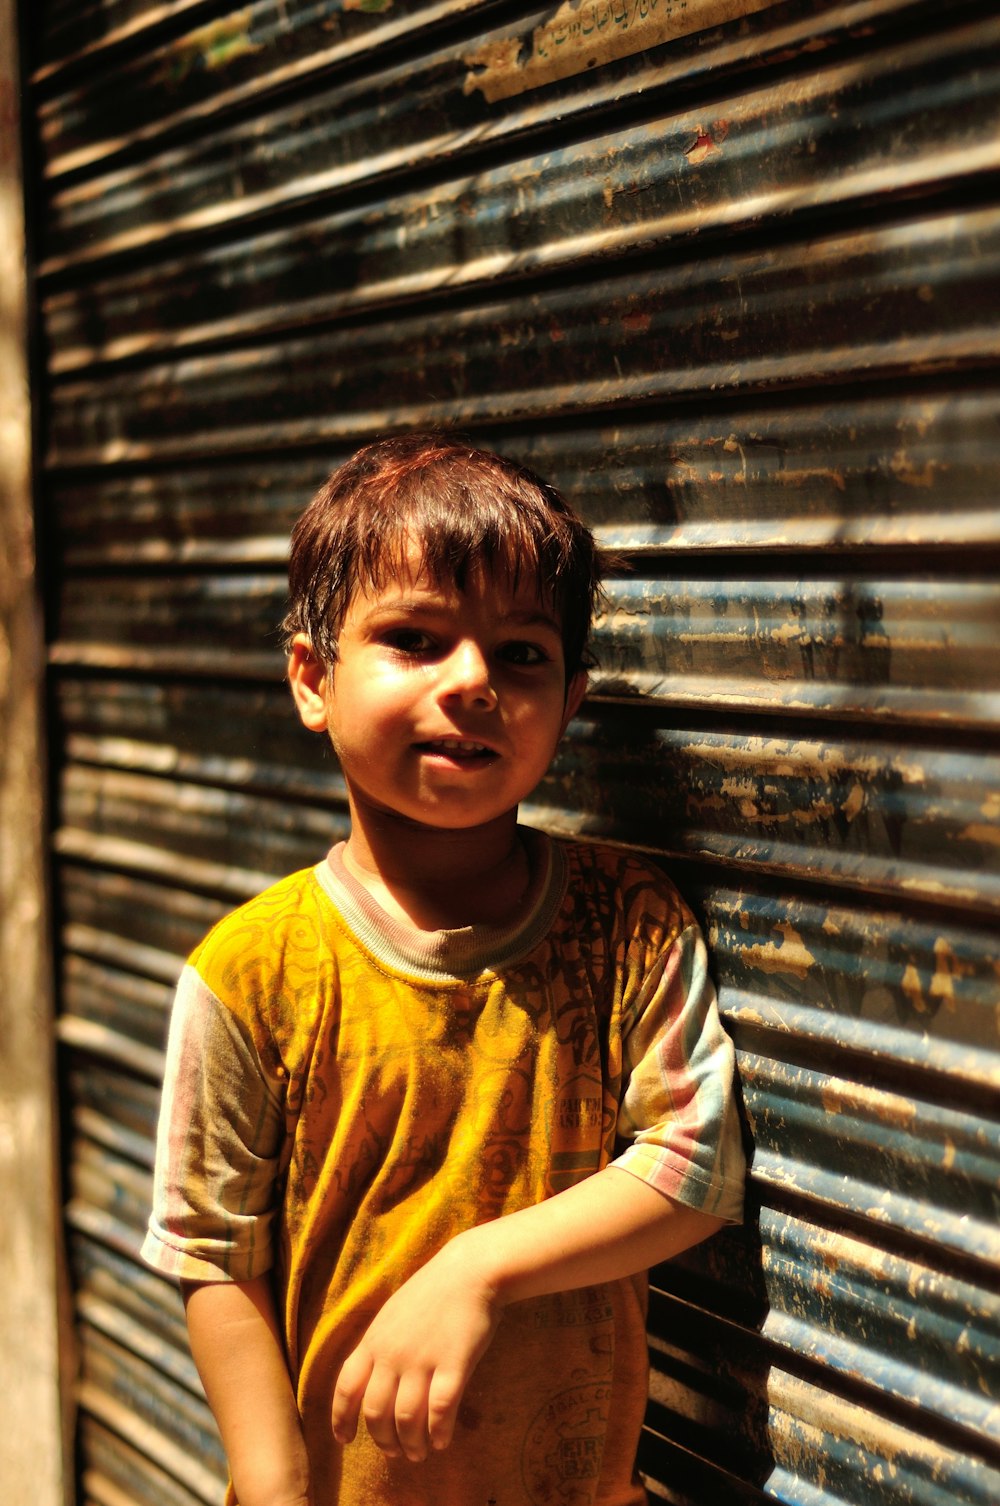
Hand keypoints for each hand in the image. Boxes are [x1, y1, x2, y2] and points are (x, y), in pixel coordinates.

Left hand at [331, 1233, 501, 1462]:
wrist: (469, 1270)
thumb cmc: (432, 1291)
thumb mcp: (392, 1315)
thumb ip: (380, 1347)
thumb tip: (374, 1384)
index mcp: (373, 1341)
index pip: (346, 1388)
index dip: (342, 1419)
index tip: (344, 1440)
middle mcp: (392, 1354)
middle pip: (376, 1413)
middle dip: (383, 1441)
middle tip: (395, 1452)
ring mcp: (422, 1360)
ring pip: (406, 1419)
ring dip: (411, 1444)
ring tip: (419, 1453)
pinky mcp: (453, 1364)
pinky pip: (440, 1411)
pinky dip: (439, 1432)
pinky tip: (443, 1441)